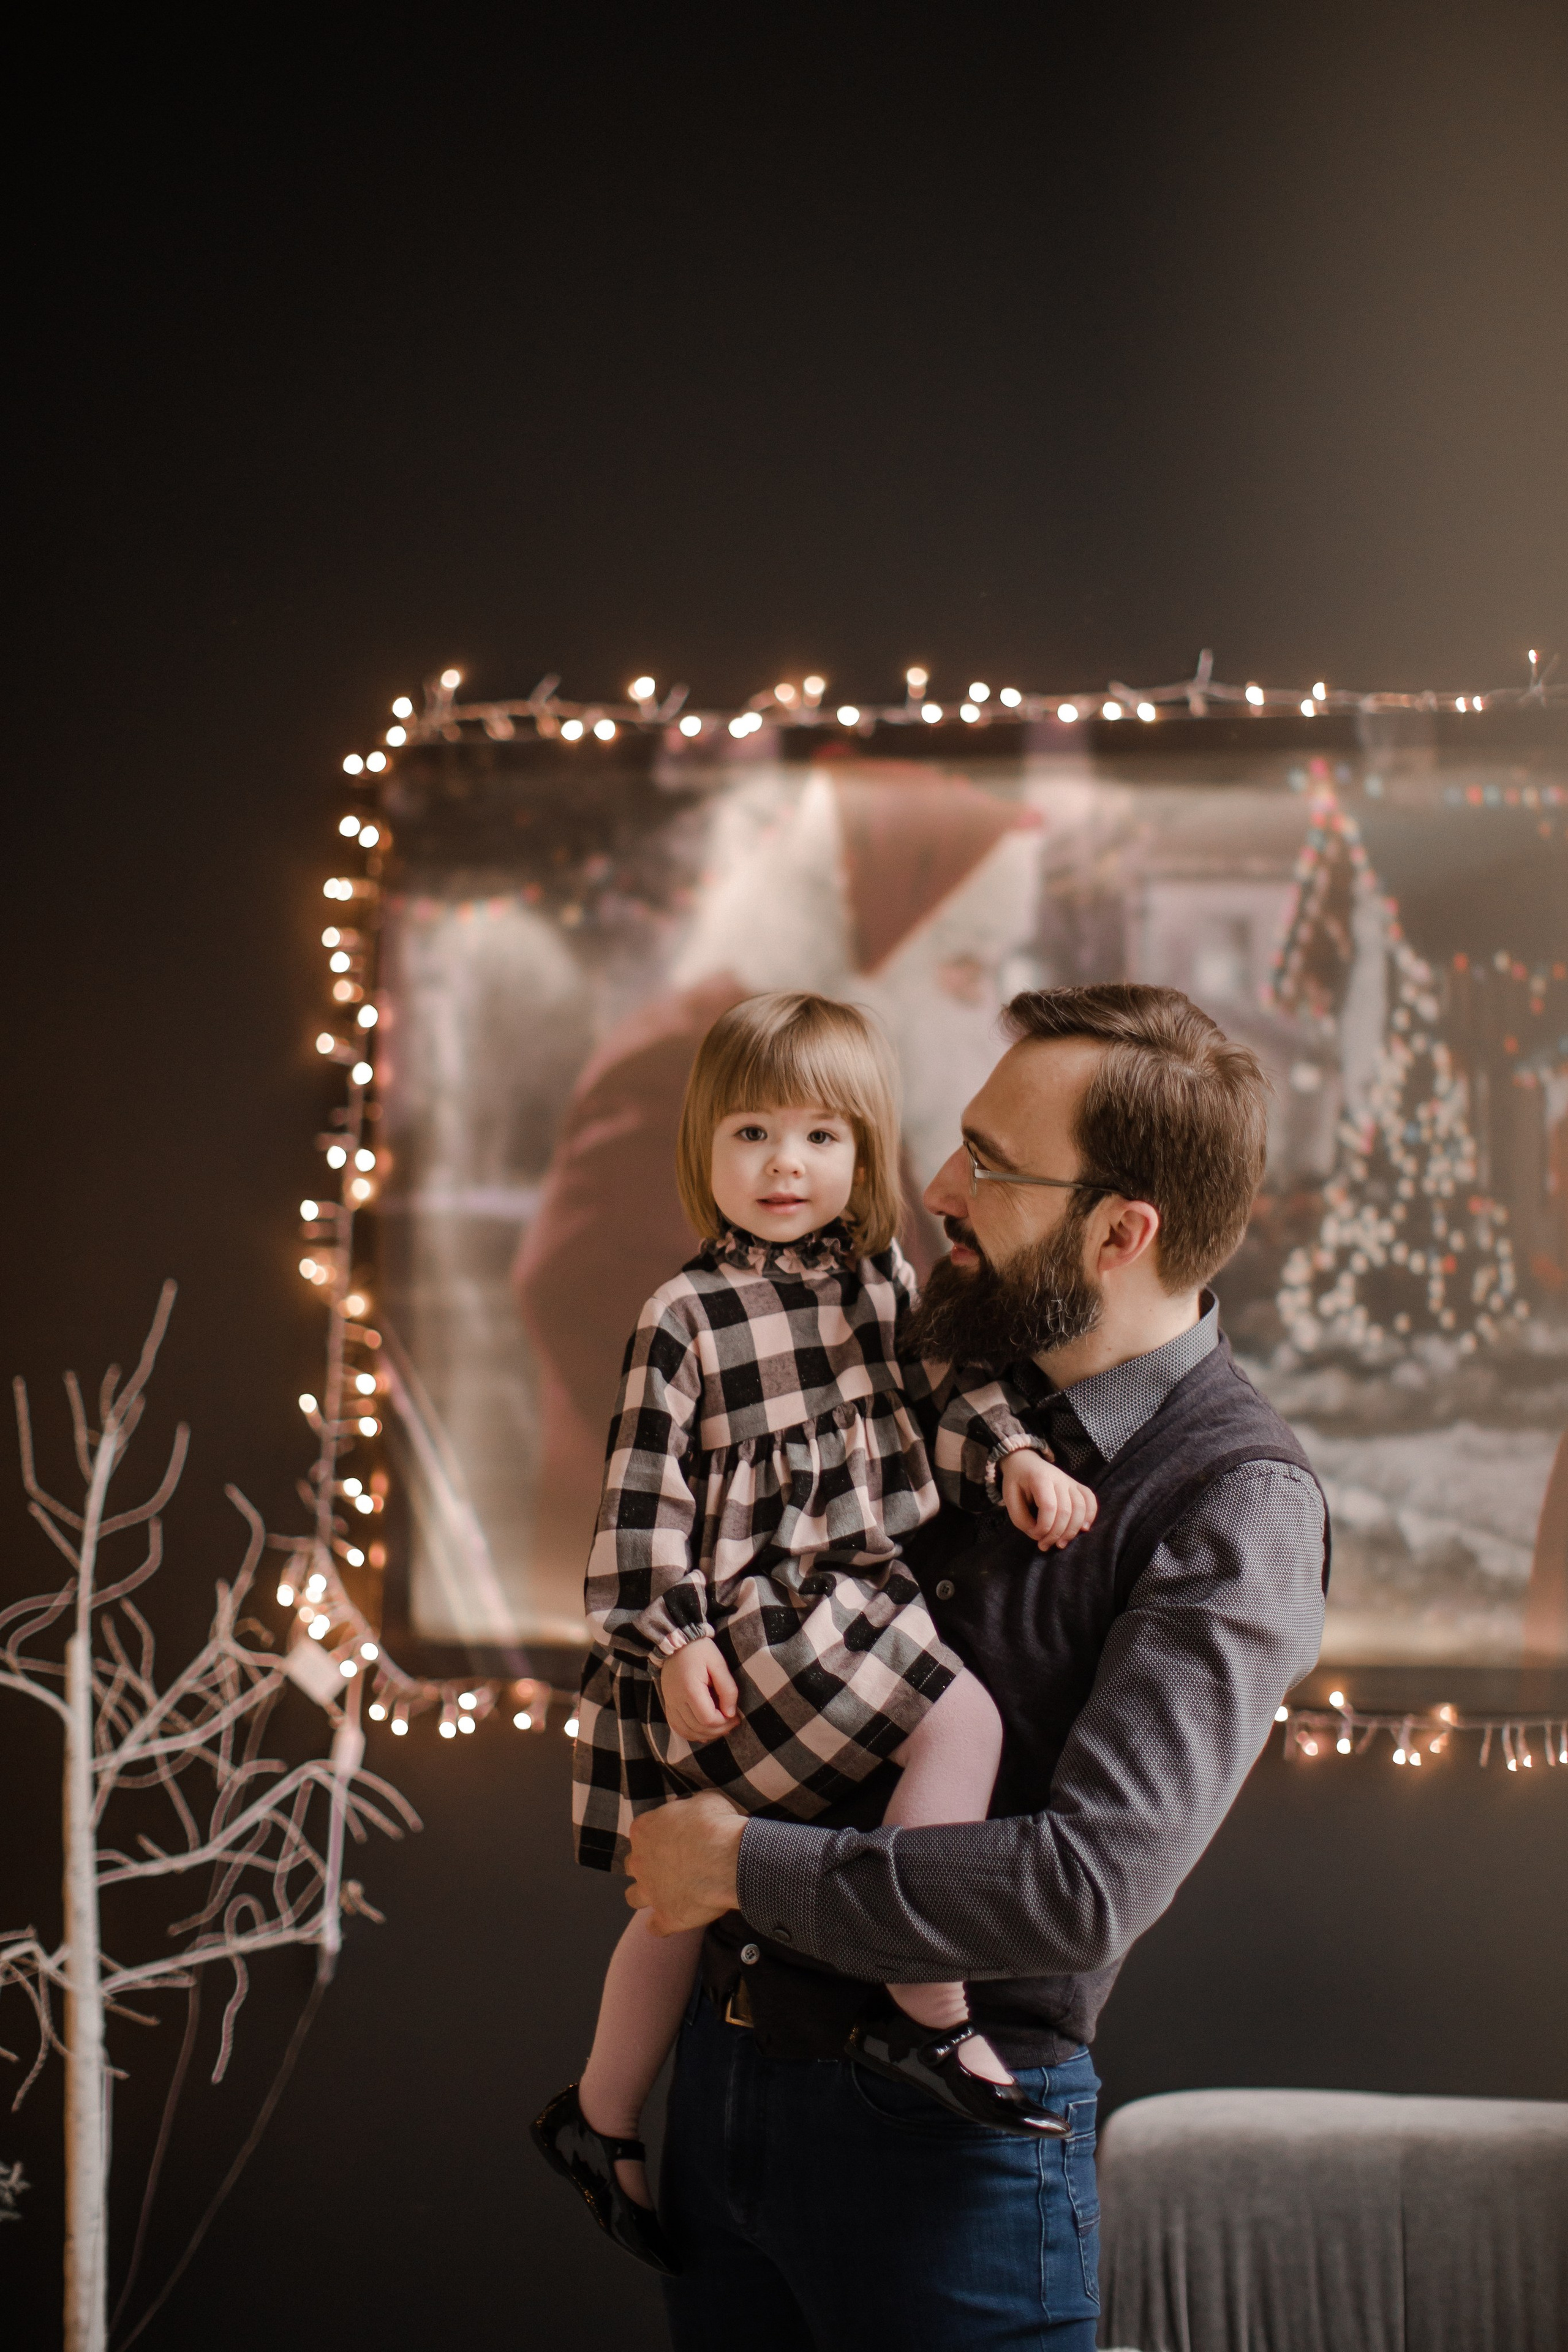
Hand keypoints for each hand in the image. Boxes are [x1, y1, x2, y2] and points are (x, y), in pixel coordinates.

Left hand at [626, 1791, 746, 1933]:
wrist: (728, 1859)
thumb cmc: (716, 1825)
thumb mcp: (704, 1801)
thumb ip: (689, 1807)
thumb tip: (692, 1810)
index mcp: (644, 1830)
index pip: (641, 1832)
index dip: (657, 1835)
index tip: (674, 1837)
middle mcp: (640, 1861)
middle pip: (633, 1864)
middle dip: (647, 1864)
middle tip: (671, 1864)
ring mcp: (650, 1891)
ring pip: (633, 1897)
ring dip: (646, 1895)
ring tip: (666, 1893)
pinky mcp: (666, 1917)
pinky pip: (655, 1927)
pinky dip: (662, 1925)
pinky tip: (675, 1919)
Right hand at [659, 1636, 740, 1743]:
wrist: (677, 1641)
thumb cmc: (700, 1650)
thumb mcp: (718, 1663)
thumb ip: (727, 1688)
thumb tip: (731, 1713)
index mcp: (690, 1688)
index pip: (707, 1718)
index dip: (724, 1723)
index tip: (735, 1717)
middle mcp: (676, 1699)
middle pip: (698, 1728)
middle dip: (718, 1730)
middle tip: (732, 1722)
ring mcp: (670, 1703)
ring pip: (687, 1731)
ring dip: (706, 1734)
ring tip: (721, 1727)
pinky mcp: (668, 1703)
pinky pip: (677, 1727)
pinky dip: (691, 1733)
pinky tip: (703, 1732)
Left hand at [1000, 1450, 1097, 1549]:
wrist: (1025, 1462)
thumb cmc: (1017, 1482)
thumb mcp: (1009, 1498)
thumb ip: (1021, 1519)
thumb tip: (1039, 1535)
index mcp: (1040, 1478)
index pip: (1049, 1506)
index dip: (1044, 1527)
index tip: (1035, 1536)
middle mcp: (1059, 1478)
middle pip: (1066, 1510)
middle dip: (1056, 1533)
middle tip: (1045, 1545)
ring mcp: (1070, 1481)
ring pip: (1081, 1507)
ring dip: (1073, 1530)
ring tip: (1061, 1544)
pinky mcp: (1077, 1485)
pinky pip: (1090, 1500)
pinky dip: (1090, 1516)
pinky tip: (1083, 1529)